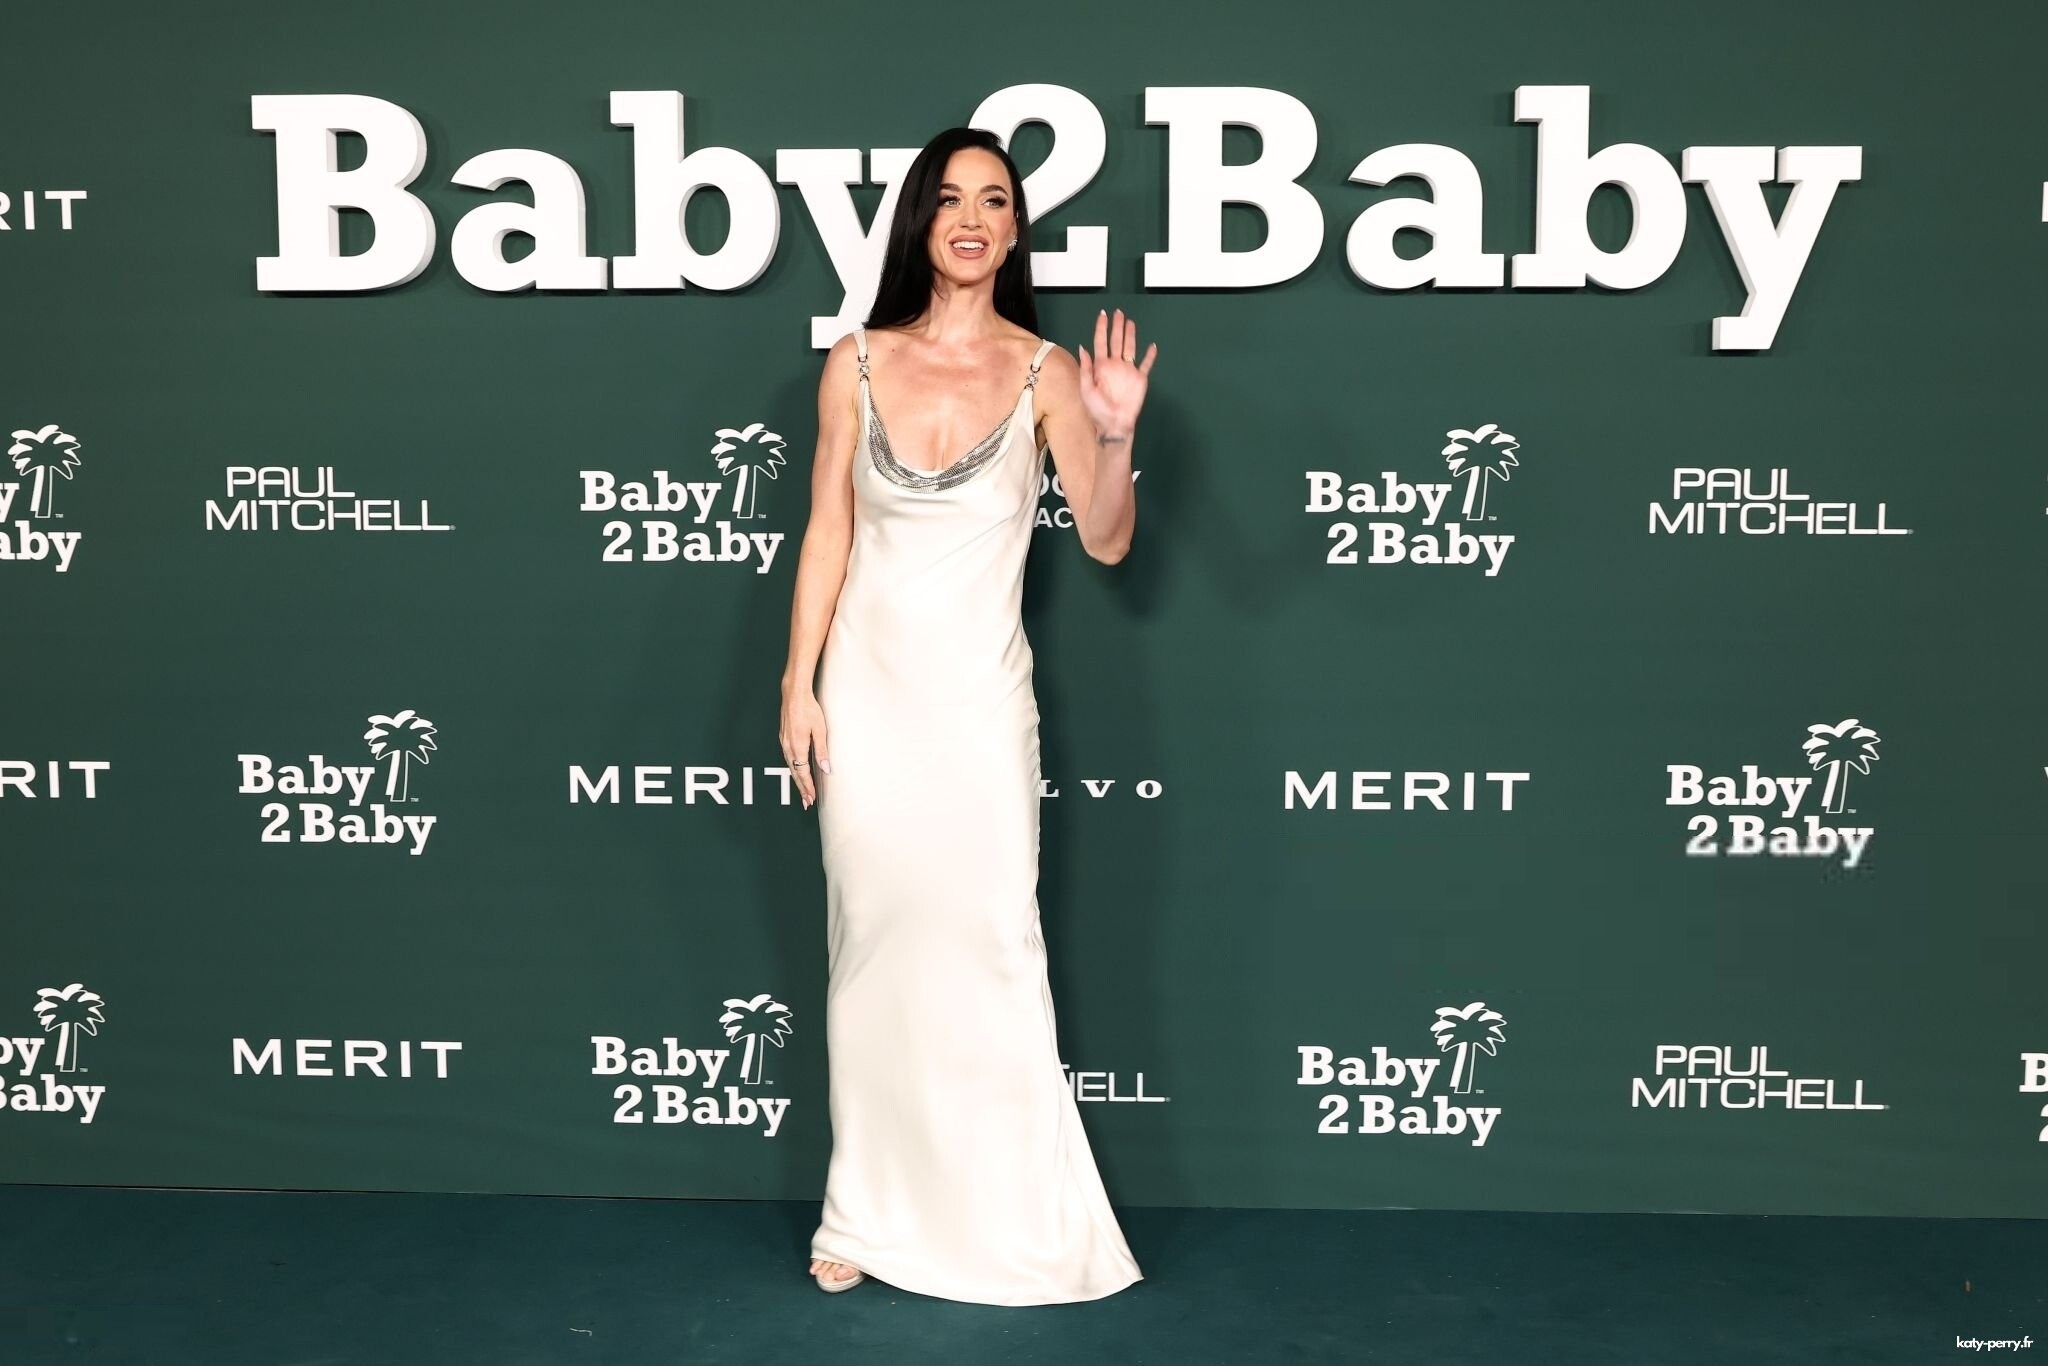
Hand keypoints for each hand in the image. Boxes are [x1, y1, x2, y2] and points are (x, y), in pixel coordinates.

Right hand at [779, 690, 829, 808]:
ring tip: (804, 791)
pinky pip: (788, 758)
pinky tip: (797, 771)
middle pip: (795, 773)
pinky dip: (793, 768)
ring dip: (797, 780)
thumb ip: (822, 751)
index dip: (808, 787)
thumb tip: (825, 769)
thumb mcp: (820, 730)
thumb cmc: (808, 709)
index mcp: (798, 747)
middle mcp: (788, 747)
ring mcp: (784, 742)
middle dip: (802, 788)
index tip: (811, 798)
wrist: (794, 694)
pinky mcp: (784, 738)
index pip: (803, 773)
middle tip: (807, 802)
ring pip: (790, 766)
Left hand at [1076, 308, 1157, 440]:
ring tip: (1130, 322)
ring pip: (1130, 348)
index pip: (1101, 342)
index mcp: (1100, 366)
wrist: (1113, 424)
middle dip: (1117, 327)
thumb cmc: (1097, 410)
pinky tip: (1152, 346)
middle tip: (1118, 313)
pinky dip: (1150, 355)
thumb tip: (1083, 347)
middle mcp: (1114, 365)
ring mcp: (1127, 371)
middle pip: (1116, 341)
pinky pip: (1146, 364)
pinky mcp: (1140, 378)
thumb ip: (1085, 368)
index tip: (1103, 315)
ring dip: (1130, 335)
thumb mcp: (1086, 389)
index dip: (1101, 328)